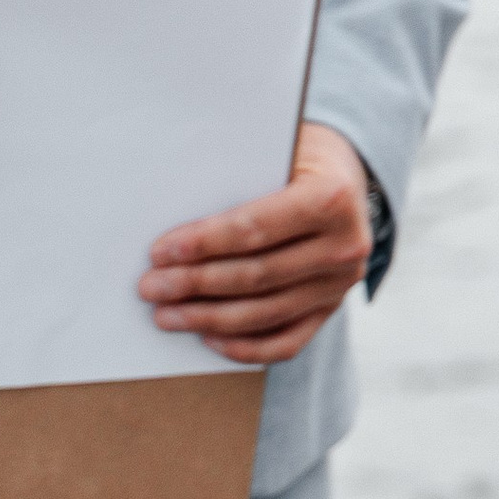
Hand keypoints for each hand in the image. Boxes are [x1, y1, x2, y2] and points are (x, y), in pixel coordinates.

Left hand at [140, 121, 375, 368]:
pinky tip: (209, 336)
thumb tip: (177, 230)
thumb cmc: (298, 160)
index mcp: (332, 197)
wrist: (346, 177)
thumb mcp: (277, 153)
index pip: (256, 229)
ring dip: (208, 317)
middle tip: (151, 286)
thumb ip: (238, 183)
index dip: (204, 244)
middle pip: (256, 275)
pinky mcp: (331, 309)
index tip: (161, 252)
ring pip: (264, 313)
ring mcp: (340, 284)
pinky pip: (285, 342)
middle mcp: (345, 245)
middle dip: (195, 283)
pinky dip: (244, 345)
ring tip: (167, 314)